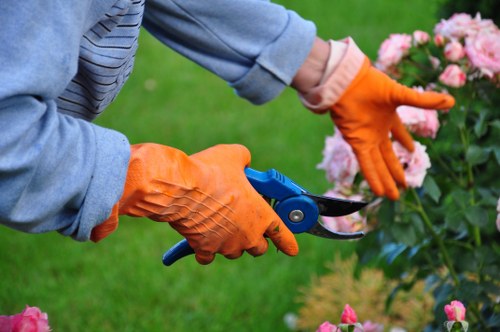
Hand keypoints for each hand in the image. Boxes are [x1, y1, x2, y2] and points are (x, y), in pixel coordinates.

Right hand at [92, 143, 297, 263]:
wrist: (181, 188)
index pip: (283, 234)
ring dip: (232, 241)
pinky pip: (208, 256)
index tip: (292, 249)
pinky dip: (206, 248)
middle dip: (256, 238)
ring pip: (234, 251)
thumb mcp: (236, 156)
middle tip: (247, 223)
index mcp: (261, 215)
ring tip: (222, 224)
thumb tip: (243, 162)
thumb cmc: (211, 171)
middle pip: (259, 248)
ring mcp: (225, 245)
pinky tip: (202, 237)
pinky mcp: (204, 248)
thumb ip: (246, 162)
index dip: (289, 242)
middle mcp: (247, 235)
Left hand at [329, 57, 453, 198]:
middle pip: (388, 156)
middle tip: (404, 187)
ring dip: (385, 180)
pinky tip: (378, 190)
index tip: (412, 152)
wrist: (346, 83)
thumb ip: (424, 101)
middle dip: (395, 171)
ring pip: (378, 164)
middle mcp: (377, 131)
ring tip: (393, 196)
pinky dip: (372, 177)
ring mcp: (367, 138)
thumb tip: (452, 101)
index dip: (406, 143)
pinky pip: (366, 164)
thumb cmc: (371, 84)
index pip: (399, 134)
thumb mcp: (401, 94)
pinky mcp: (356, 143)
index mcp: (389, 117)